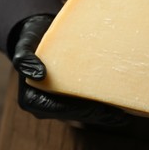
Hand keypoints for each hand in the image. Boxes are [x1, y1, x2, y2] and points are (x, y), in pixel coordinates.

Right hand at [12, 15, 128, 126]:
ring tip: (123, 115)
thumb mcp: (24, 45)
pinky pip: (85, 107)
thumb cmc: (32, 39)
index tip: (102, 109)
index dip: (83, 111)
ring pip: (83, 114)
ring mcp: (57, 105)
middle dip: (98, 116)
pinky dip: (101, 109)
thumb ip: (25, 58)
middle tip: (121, 115)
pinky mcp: (67, 100)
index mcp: (32, 99)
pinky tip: (118, 108)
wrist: (38, 34)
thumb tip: (38, 74)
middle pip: (76, 114)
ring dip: (103, 116)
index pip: (62, 109)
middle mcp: (44, 106)